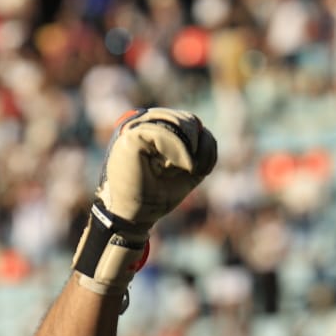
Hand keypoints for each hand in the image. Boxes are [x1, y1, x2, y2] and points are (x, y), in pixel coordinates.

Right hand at [73, 108, 216, 294]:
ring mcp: (135, 128)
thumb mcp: (188, 169)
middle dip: (200, 144)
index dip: (204, 141)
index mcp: (157, 131)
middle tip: (195, 169)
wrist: (137, 215)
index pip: (189, 122)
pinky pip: (163, 132)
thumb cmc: (157, 195)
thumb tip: (203, 129)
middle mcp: (145, 124)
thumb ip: (200, 149)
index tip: (203, 168)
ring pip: (177, 121)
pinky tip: (183, 165)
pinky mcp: (131, 136)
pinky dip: (180, 149)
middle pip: (187, 119)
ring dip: (190, 147)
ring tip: (188, 168)